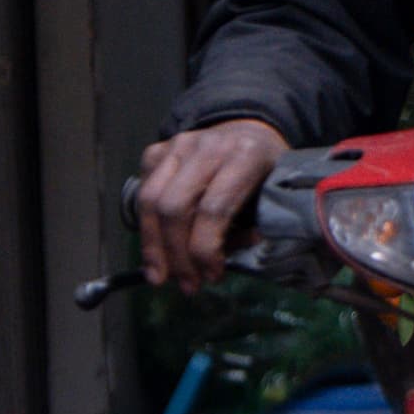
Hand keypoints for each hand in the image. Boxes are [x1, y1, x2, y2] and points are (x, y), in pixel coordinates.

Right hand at [137, 115, 286, 290]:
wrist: (248, 129)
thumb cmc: (264, 171)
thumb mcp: (270, 196)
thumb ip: (248, 228)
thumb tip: (213, 264)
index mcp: (245, 155)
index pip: (214, 209)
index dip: (206, 250)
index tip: (212, 277)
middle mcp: (207, 146)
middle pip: (175, 207)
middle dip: (177, 255)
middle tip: (186, 285)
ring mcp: (177, 145)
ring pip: (150, 200)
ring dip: (153, 247)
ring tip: (160, 276)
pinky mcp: (157, 149)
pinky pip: (142, 192)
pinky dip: (147, 225)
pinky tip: (157, 248)